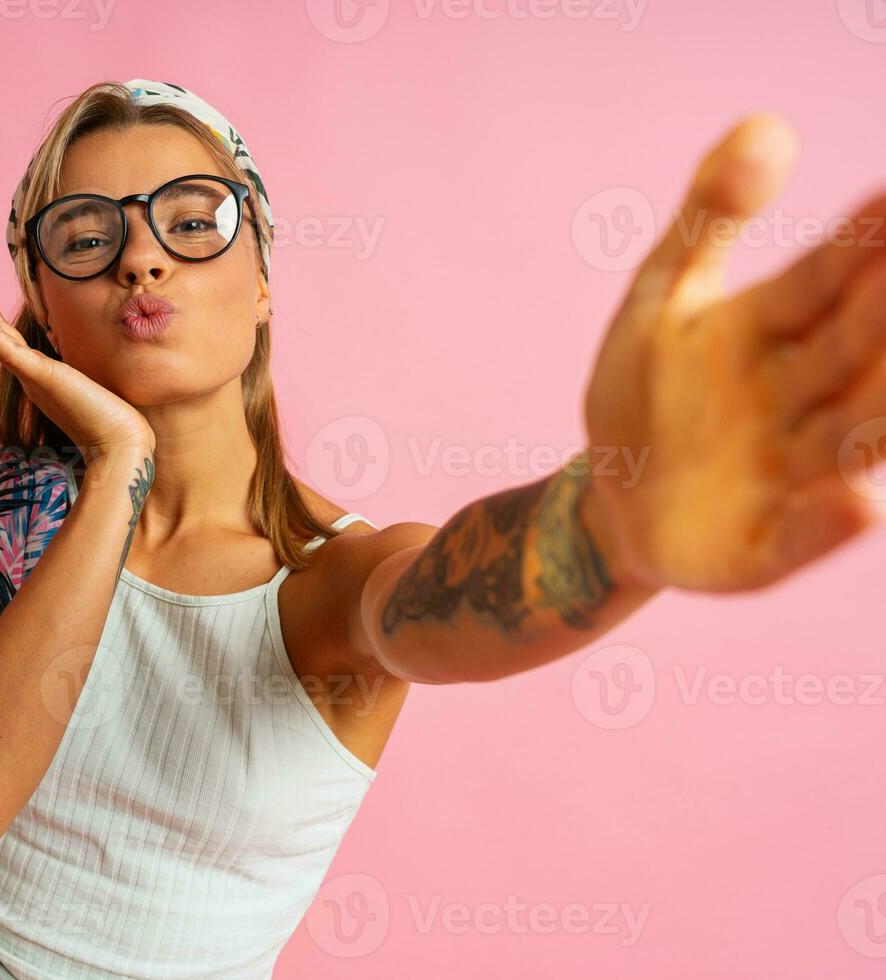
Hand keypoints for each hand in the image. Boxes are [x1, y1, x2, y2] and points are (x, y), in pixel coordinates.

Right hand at [0, 267, 155, 463]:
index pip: (5, 332)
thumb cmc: (106, 417)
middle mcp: (27, 372)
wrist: (118, 443)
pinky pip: (9, 353)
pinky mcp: (42, 377)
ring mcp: (31, 375)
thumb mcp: (83, 382)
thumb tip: (76, 363)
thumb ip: (70, 371)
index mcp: (35, 370)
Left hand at [583, 114, 885, 592]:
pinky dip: (828, 523)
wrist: (613, 496)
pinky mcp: (761, 545)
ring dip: (882, 412)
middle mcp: (800, 397)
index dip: (860, 247)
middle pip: (851, 352)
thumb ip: (710, 216)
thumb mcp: (662, 295)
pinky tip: (858, 503)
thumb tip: (767, 124)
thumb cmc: (648, 389)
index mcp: (773, 331)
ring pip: (849, 437)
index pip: (823, 281)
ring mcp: (787, 471)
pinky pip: (799, 536)